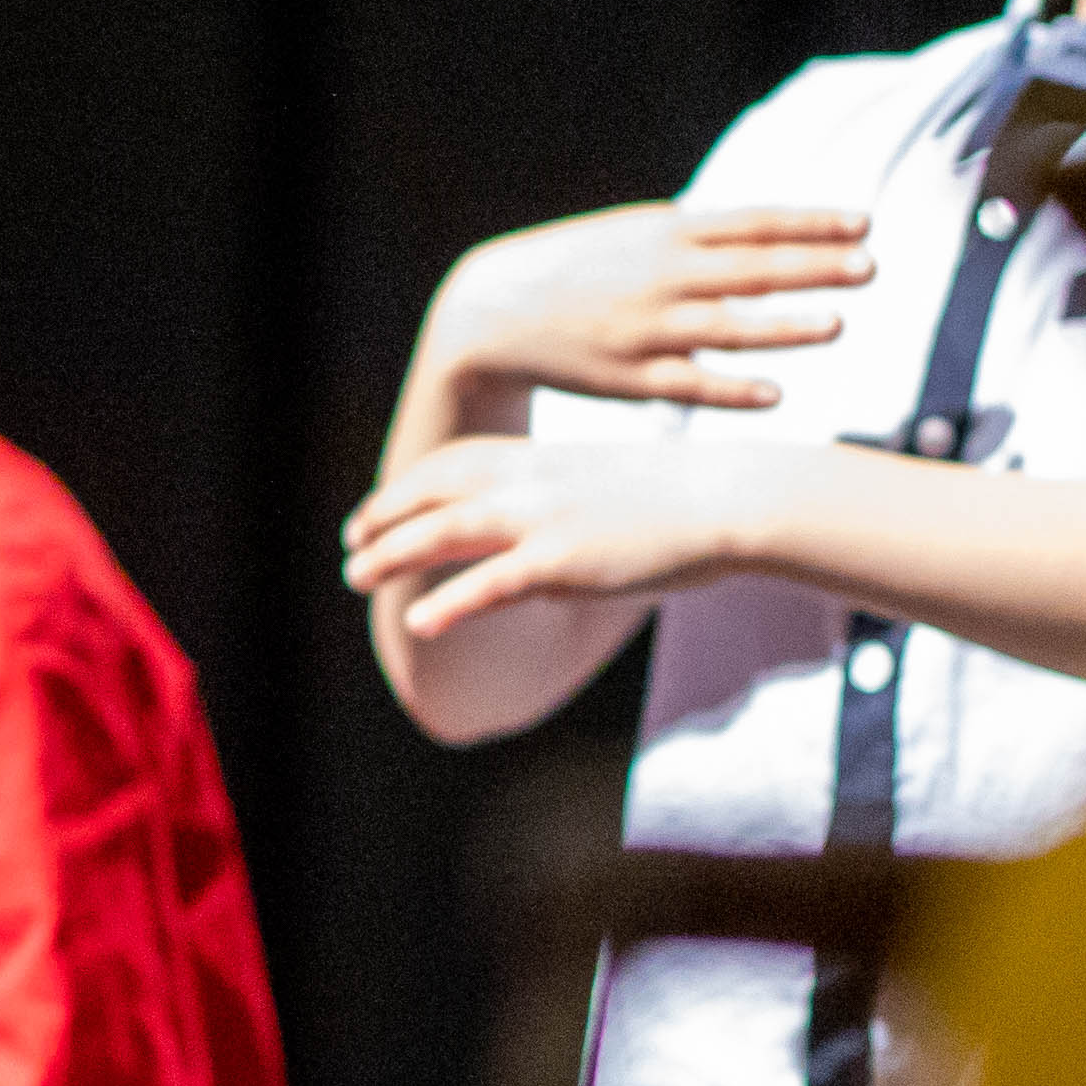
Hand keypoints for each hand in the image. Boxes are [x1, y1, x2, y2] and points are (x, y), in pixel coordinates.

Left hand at [337, 426, 782, 640]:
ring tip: (355, 577)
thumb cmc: (683, 500)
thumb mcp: (606, 490)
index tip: (374, 509)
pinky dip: (450, 602)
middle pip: (434, 491)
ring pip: (445, 531)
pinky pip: (491, 582)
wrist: (735, 497)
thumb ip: (562, 510)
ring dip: (392, 554)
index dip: (407, 486)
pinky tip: (420, 623)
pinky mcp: (565, 559)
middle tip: (350, 543)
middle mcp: (532, 483)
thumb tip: (539, 552)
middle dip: (384, 516)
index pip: (454, 464)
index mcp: (543, 461)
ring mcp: (545, 518)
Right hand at [437, 205, 875, 416]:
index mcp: (664, 231)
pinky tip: (776, 393)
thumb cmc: (575, 269)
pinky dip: (733, 389)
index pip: (754, 222)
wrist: (489, 312)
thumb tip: (768, 233)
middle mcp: (660, 276)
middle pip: (753, 270)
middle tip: (869, 269)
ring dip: (786, 328)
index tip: (864, 223)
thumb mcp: (632, 233)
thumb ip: (697, 235)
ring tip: (838, 326)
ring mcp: (644, 328)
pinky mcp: (628, 378)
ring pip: (728, 327)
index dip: (812, 222)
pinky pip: (691, 385)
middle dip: (815, 268)